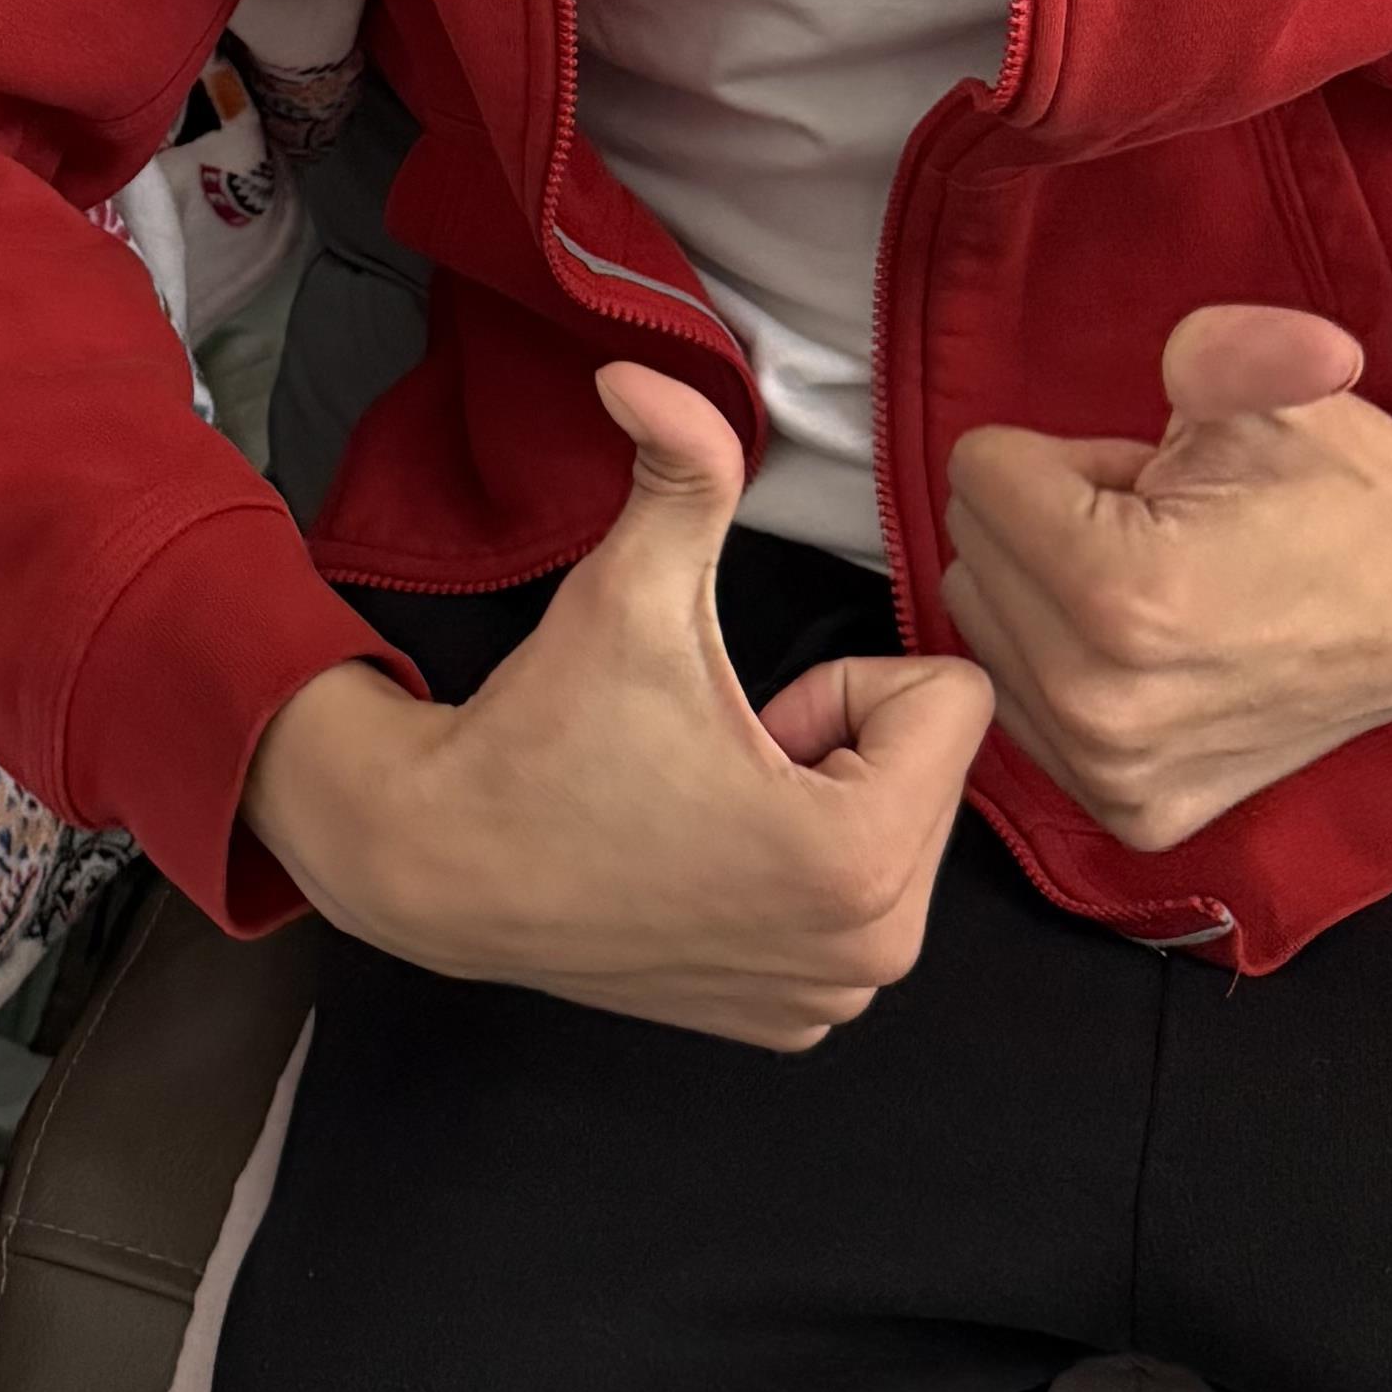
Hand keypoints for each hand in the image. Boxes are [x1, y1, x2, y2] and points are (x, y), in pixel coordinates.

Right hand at [246, 364, 995, 1047]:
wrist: (440, 863)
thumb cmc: (541, 736)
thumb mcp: (630, 590)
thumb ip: (681, 469)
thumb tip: (649, 369)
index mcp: (860, 855)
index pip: (951, 704)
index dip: (841, 681)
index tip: (742, 709)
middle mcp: (870, 953)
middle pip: (929, 773)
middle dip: (835, 746)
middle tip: (714, 755)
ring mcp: (830, 999)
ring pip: (895, 833)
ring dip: (819, 804)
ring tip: (702, 804)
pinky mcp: (794, 1021)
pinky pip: (856, 907)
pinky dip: (794, 875)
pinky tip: (698, 859)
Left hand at [940, 302, 1391, 852]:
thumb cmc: (1348, 492)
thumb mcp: (1277, 389)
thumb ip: (1220, 349)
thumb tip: (1193, 360)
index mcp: (1122, 592)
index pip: (980, 472)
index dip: (1069, 456)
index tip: (1150, 481)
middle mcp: (1102, 704)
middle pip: (972, 550)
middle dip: (1052, 521)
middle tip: (1161, 531)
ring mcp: (1115, 773)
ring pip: (984, 627)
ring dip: (1052, 594)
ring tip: (1161, 587)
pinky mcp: (1131, 812)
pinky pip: (1022, 702)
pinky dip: (1065, 663)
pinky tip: (1150, 651)